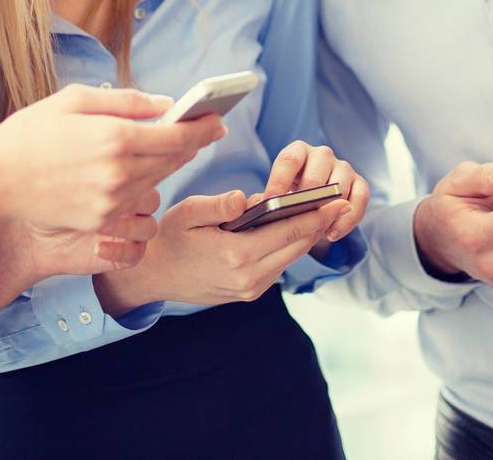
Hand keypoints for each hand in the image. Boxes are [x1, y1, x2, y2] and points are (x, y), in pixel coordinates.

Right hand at [0, 83, 224, 234]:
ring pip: (158, 182)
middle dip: (191, 143)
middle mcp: (118, 172)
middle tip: (205, 129)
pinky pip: (136, 202)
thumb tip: (166, 105)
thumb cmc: (31, 132)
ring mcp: (110, 202)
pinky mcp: (100, 221)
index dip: (203, 127)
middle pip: (174, 161)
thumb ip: (127, 101)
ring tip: (173, 146)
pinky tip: (139, 170)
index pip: (178, 136)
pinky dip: (143, 185)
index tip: (217, 120)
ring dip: (169, 164)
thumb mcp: (76, 100)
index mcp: (115, 137)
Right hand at [94, 190, 329, 314]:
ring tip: (318, 213)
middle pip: (296, 247)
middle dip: (317, 225)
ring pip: (289, 258)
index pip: (289, 232)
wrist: (155, 276)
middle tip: (338, 203)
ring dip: (304, 237)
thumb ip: (220, 205)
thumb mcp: (188, 213)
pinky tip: (291, 230)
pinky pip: (277, 267)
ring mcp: (249, 289)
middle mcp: (248, 278)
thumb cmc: (170, 238)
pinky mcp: (248, 293)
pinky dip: (287, 248)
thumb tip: (248, 199)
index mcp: (236, 254)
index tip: (338, 201)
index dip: (316, 215)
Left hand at [259, 140, 370, 259]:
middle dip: (307, 197)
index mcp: (298, 151)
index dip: (279, 180)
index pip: (289, 160)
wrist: (312, 202)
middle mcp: (322, 155)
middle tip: (297, 219)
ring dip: (329, 210)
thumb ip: (269, 198)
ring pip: (340, 185)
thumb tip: (260, 208)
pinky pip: (360, 198)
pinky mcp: (359, 183)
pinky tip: (332, 235)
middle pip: (316, 173)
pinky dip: (348, 219)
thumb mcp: (276, 193)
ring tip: (315, 232)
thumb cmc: (288, 198)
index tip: (271, 201)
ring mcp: (343, 167)